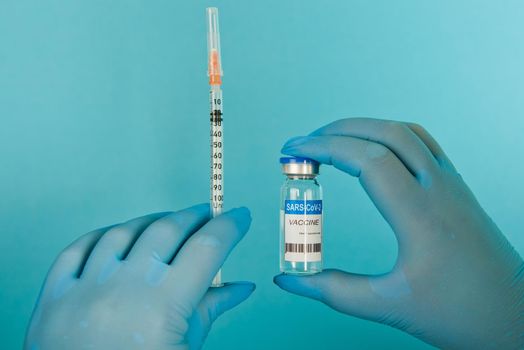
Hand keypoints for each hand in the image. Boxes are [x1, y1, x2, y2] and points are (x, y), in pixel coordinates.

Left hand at [25, 204, 253, 349]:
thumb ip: (210, 312)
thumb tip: (242, 287)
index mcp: (163, 308)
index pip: (206, 248)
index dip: (229, 226)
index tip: (239, 217)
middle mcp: (123, 289)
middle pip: (167, 230)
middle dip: (195, 215)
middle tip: (208, 214)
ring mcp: (84, 289)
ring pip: (124, 231)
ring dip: (153, 221)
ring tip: (169, 223)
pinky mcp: (53, 296)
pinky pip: (78, 248)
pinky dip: (103, 235)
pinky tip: (120, 235)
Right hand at [274, 118, 523, 348]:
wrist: (512, 316)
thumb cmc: (457, 313)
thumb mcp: (387, 306)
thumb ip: (332, 290)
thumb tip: (290, 280)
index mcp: (420, 215)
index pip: (367, 159)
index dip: (324, 148)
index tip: (294, 151)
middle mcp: (439, 189)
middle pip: (385, 133)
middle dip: (338, 130)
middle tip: (304, 145)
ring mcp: (452, 183)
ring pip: (406, 132)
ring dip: (365, 127)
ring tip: (332, 141)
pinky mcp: (458, 187)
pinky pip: (422, 143)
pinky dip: (389, 135)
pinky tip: (372, 149)